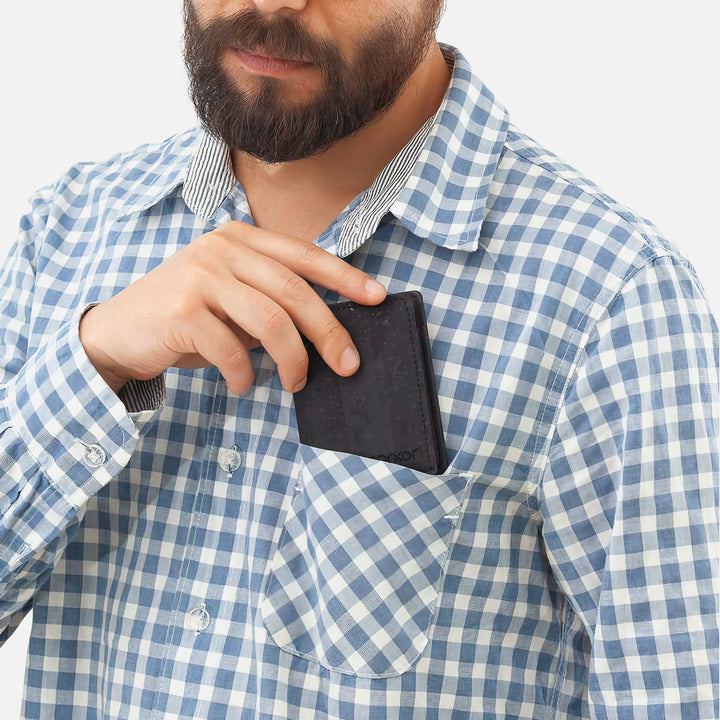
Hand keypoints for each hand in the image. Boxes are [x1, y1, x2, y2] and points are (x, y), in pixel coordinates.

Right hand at [79, 221, 385, 393]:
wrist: (119, 331)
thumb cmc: (187, 318)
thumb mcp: (232, 298)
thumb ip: (271, 300)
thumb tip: (327, 329)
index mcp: (240, 238)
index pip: (304, 255)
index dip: (345, 278)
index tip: (377, 298)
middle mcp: (221, 249)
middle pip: (294, 292)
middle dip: (328, 332)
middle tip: (348, 364)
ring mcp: (199, 275)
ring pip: (271, 321)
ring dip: (292, 360)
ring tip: (295, 383)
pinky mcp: (181, 309)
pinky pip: (233, 349)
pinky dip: (246, 375)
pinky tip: (242, 384)